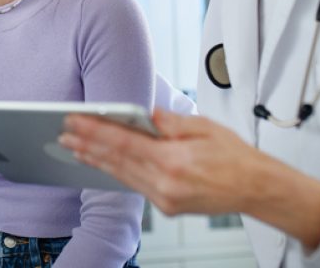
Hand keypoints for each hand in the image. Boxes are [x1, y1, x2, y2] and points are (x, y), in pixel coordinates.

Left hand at [59, 109, 319, 248]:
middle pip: (117, 160)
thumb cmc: (235, 156)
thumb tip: (145, 113)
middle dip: (87, 144)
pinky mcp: (167, 207)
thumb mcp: (205, 127)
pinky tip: (102, 162)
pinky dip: (116, 172)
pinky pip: (134, 185)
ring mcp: (165, 199)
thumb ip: (171, 121)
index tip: (75, 120)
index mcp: (174, 160)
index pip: (124, 142)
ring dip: (96, 160)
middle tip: (63, 132)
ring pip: (122, 175)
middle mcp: (166, 183)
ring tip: (74, 146)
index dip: (95, 130)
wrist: (256, 189)